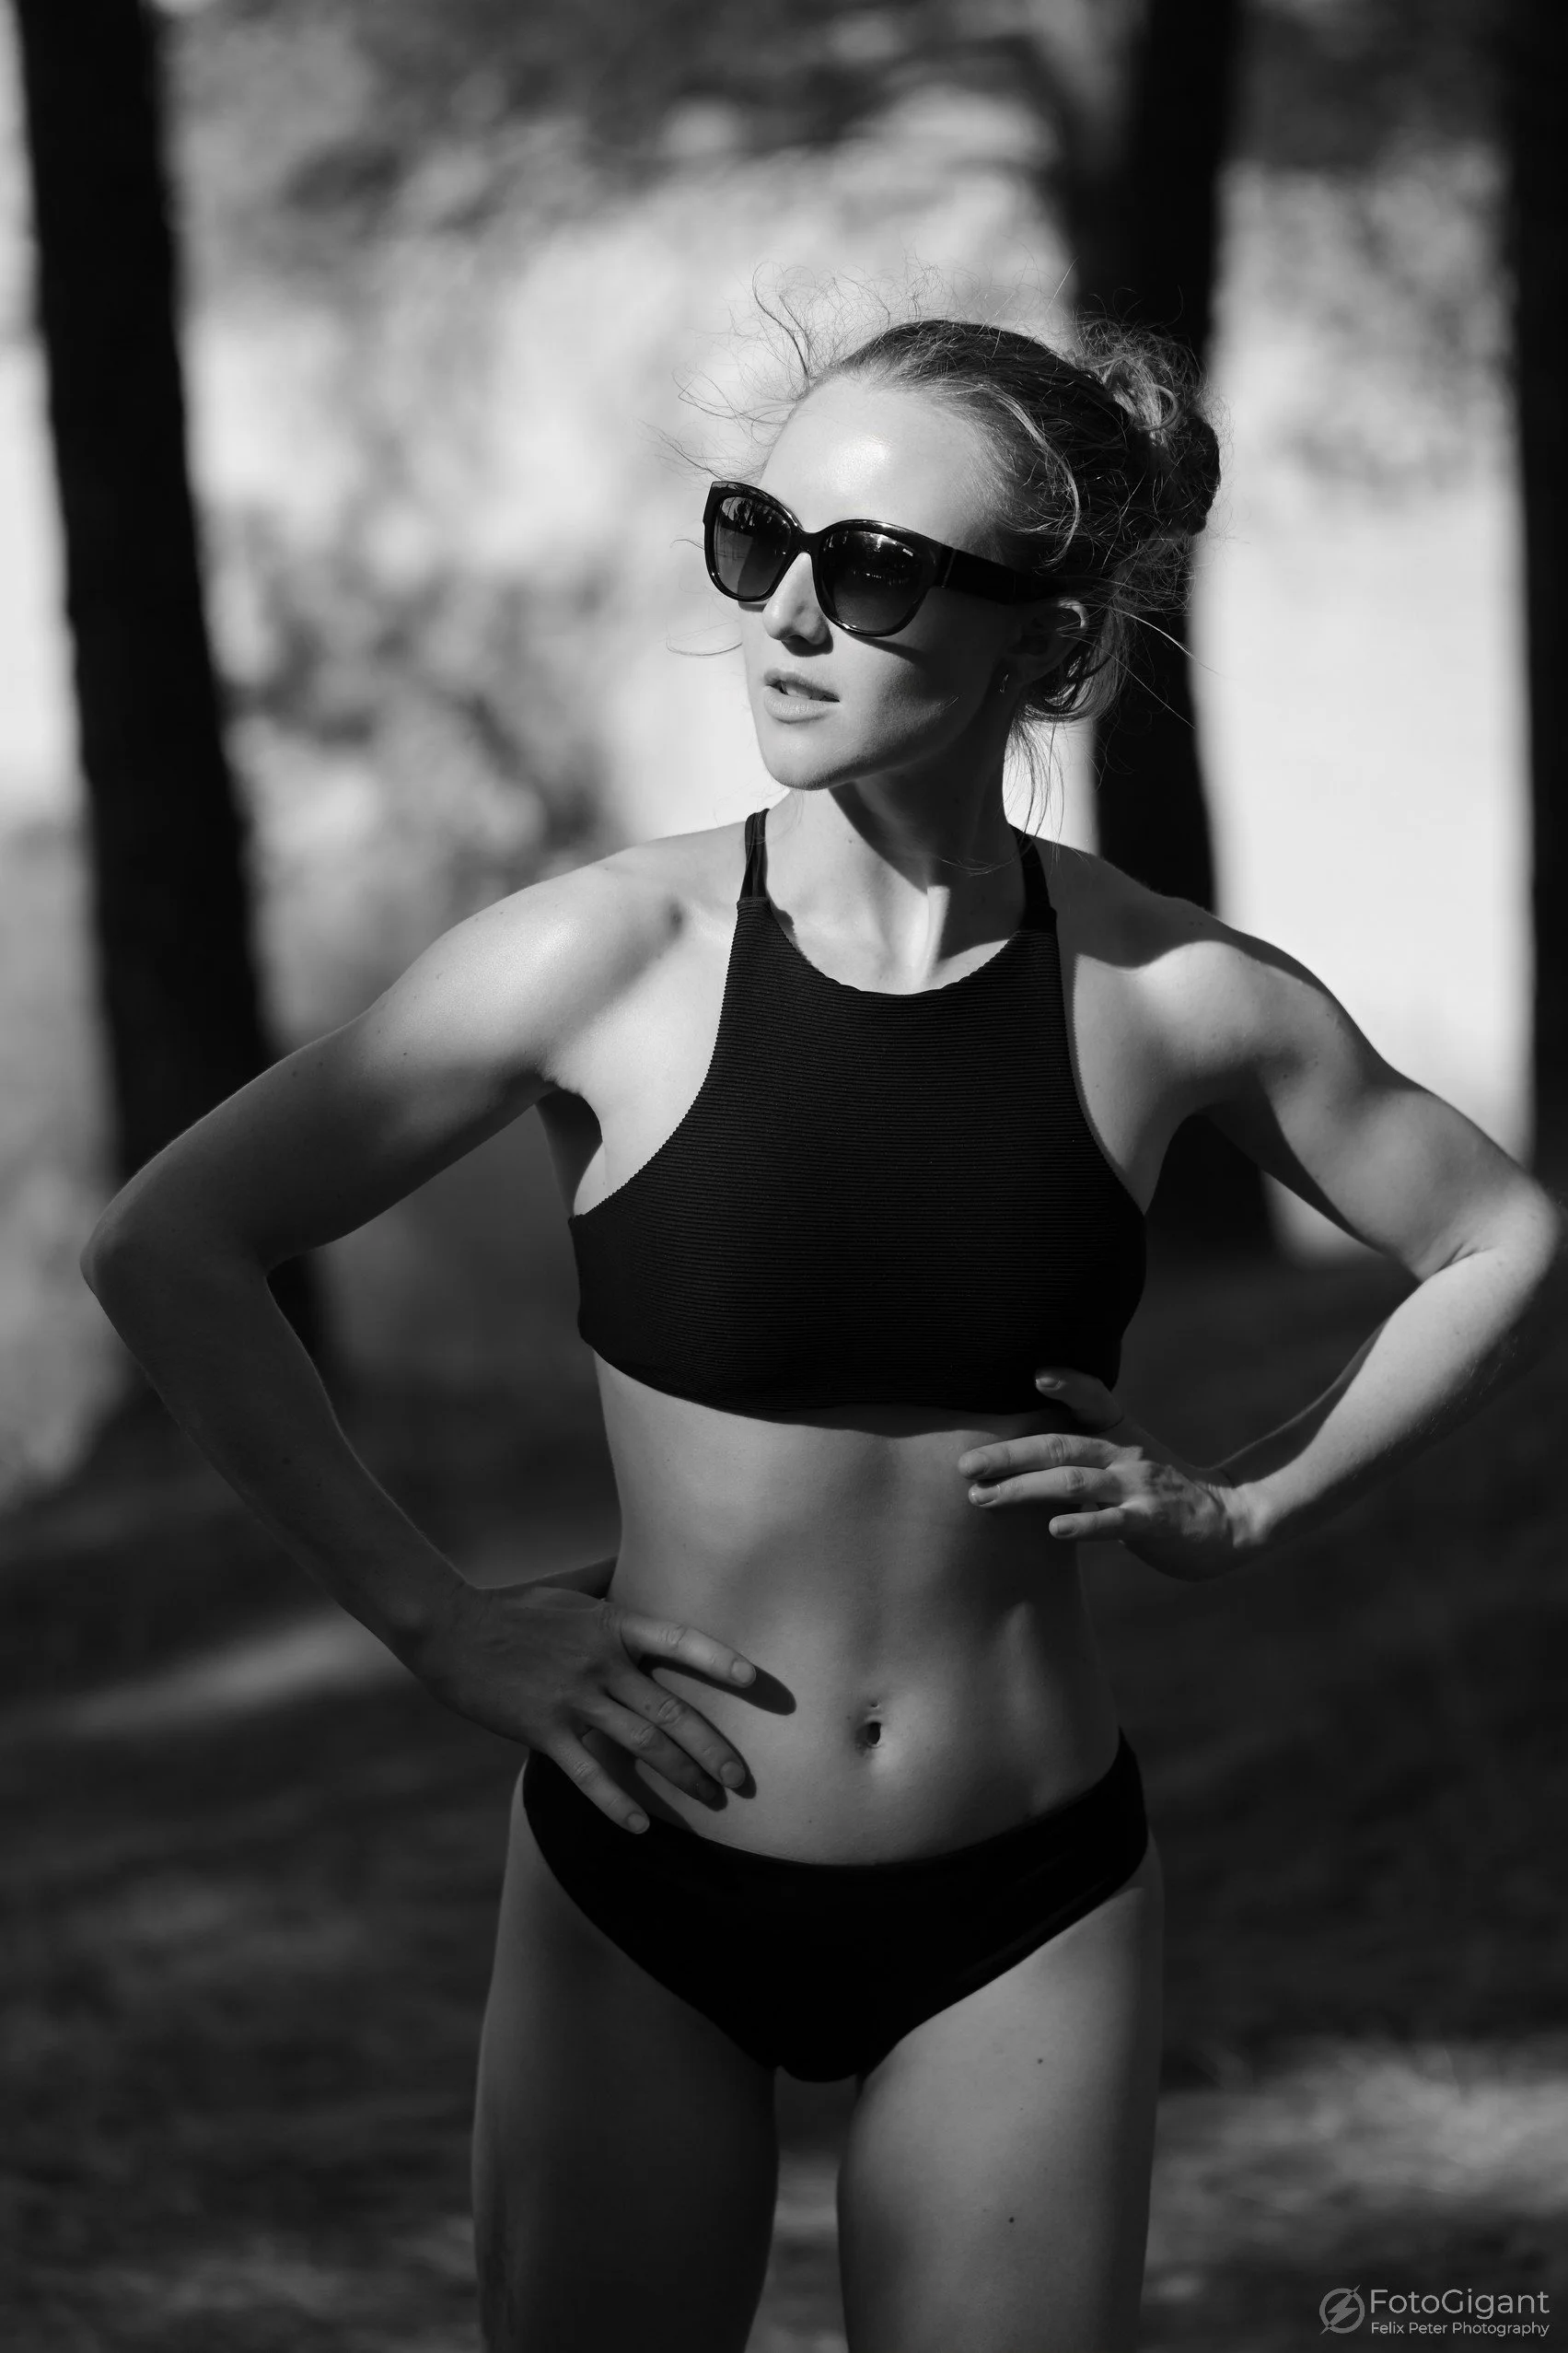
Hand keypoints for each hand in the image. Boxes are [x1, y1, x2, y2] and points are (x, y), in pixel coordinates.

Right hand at [413, 1579, 757, 1831]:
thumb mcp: (568, 1586)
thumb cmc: (514, 1607)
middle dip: (713, 1748)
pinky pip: (589, 1773)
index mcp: (611, 1624)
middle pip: (671, 1709)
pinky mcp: (544, 1730)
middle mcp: (601, 1662)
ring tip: (711, 1801)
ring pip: (643, 1744)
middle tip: (743, 1779)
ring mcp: (574, 1698)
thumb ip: (609, 1578)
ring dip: (681, 1776)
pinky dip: (617, 1802)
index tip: (755, 1683)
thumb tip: (640, 1554)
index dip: (719, 1659)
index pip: (679, 1639)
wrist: (451, 1631)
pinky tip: (640, 1826)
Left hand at [956, 1366, 1254, 1580]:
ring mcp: (1139, 1486)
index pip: (1093, 1398)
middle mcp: (1126, 1452)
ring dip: (1024, 1490)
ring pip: (1074, 1483)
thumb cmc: (1158, 1485)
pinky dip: (1082, 1525)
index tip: (1037, 1375)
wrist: (1227, 1520)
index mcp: (1119, 1431)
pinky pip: (1112, 1523)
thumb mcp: (1123, 1454)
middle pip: (1059, 1446)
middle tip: (965, 1465)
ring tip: (983, 1497)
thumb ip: (1078, 1446)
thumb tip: (1014, 1446)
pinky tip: (1053, 1529)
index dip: (1068, 1385)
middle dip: (1008, 1454)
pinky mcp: (1150, 1523)